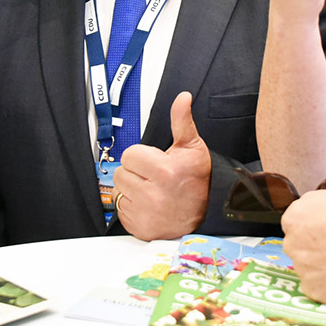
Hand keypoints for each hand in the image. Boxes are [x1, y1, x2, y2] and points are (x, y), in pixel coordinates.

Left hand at [113, 92, 211, 240]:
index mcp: (164, 171)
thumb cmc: (198, 182)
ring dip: (131, 189)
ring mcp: (144, 213)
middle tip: (154, 177)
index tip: (155, 162)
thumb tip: (182, 98)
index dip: (142, 156)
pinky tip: (149, 205)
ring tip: (151, 190)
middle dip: (135, 172)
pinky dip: (132, 207)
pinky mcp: (138, 227)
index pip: (129, 155)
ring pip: (118, 191)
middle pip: (121, 173)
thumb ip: (182, 121)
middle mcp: (152, 194)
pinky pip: (121, 211)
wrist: (207, 216)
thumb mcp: (192, 148)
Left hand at [281, 189, 325, 304]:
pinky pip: (319, 289)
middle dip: (315, 249)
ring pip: (309, 269)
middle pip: (299, 247)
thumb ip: (317, 207)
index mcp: (295, 216)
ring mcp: (301, 268)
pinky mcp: (313, 290)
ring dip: (324, 268)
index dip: (315, 230)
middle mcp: (292, 242)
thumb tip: (314, 216)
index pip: (296, 224)